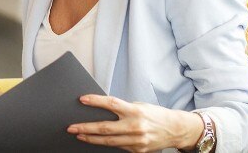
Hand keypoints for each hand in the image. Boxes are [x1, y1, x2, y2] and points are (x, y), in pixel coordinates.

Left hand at [67, 95, 204, 152]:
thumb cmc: (155, 115)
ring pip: (108, 141)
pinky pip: (118, 147)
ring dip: (91, 138)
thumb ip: (122, 108)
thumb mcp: (139, 106)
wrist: (175, 129)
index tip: (82, 99)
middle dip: (85, 127)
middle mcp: (135, 126)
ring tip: (79, 135)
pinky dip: (106, 144)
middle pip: (105, 128)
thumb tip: (101, 108)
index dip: (95, 101)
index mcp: (135, 111)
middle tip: (71, 127)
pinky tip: (96, 141)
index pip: (111, 104)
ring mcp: (136, 140)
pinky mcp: (137, 150)